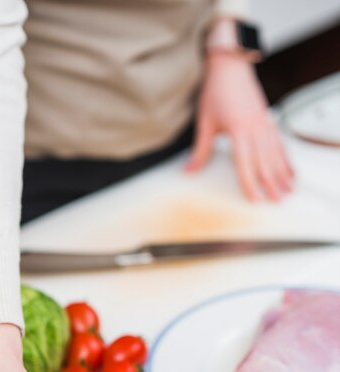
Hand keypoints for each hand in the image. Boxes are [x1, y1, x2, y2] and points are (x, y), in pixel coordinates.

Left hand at [186, 52, 294, 201]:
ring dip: (282, 173)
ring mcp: (264, 123)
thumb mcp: (205, 122)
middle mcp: (255, 127)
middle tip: (278, 200)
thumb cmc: (216, 90)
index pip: (245, 163)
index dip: (250, 183)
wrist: (230, 64)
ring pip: (276, 154)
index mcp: (239, 129)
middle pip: (265, 162)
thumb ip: (200, 150)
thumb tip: (189, 170)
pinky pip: (279, 143)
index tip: (255, 198)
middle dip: (272, 183)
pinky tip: (288, 169)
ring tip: (288, 189)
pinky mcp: (268, 119)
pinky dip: (285, 158)